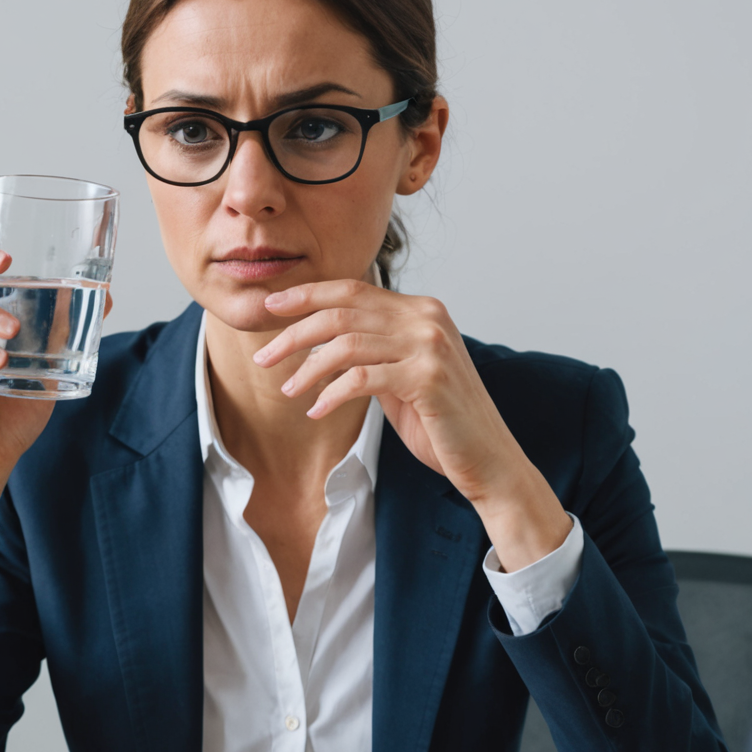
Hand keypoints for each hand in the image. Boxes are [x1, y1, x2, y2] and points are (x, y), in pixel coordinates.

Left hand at [255, 280, 571, 569]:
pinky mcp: (427, 378)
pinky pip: (361, 377)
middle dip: (294, 332)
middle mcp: (427, 318)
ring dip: (307, 368)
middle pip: (342, 312)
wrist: (488, 461)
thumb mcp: (400, 377)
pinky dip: (331, 393)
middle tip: (264, 356)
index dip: (306, 295)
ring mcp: (429, 346)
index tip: (270, 307)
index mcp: (421, 311)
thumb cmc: (441, 424)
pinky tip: (316, 410)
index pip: (353, 289)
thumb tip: (321, 341)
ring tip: (287, 389)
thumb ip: (372, 352)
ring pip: (346, 343)